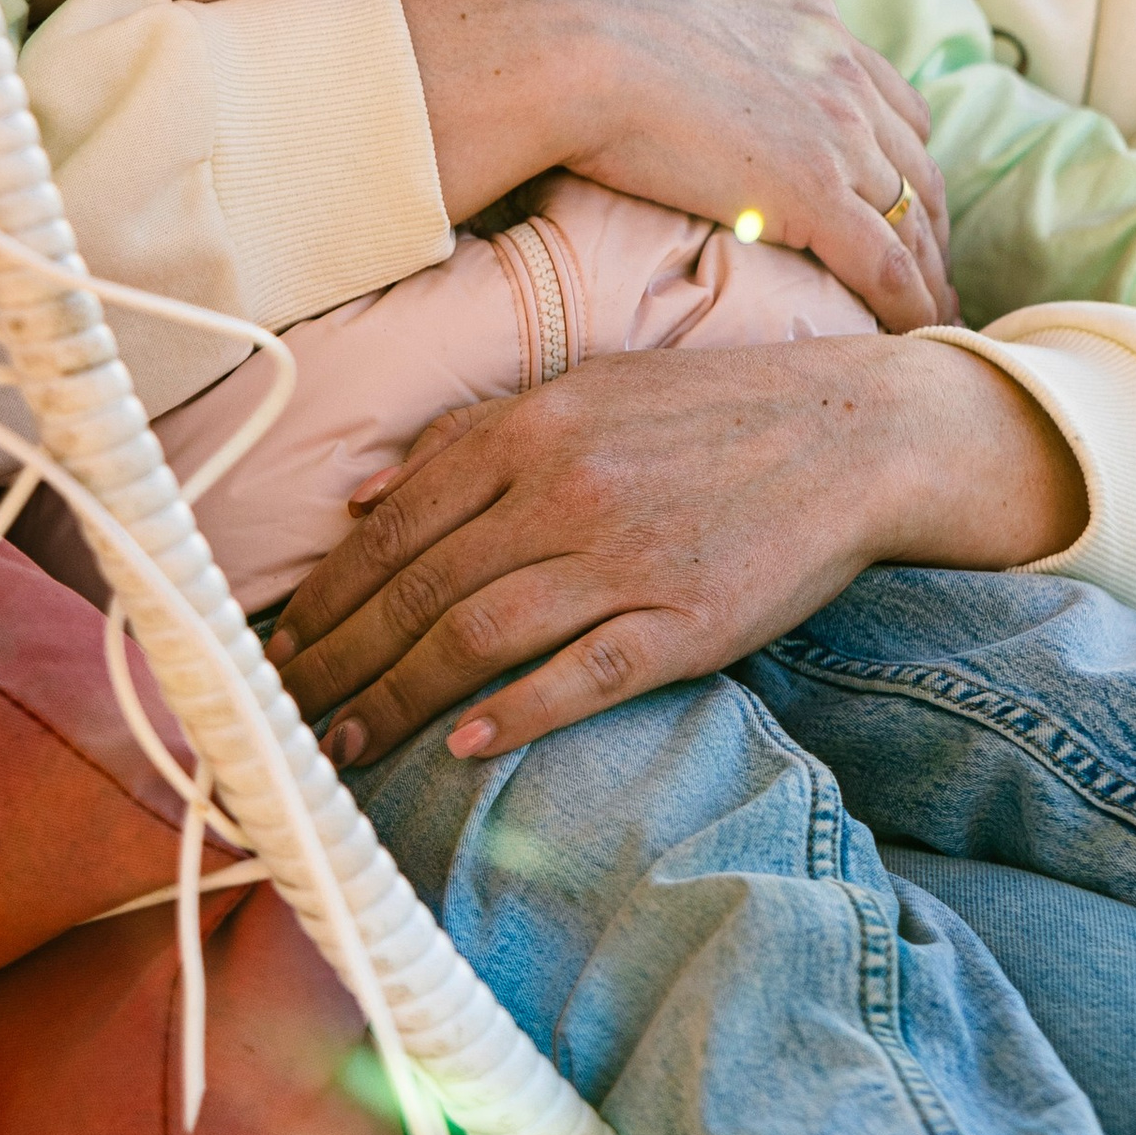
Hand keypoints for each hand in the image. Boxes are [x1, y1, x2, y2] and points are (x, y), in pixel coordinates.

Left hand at [268, 336, 1085, 763]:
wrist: (855, 434)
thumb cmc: (714, 413)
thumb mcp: (588, 389)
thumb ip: (474, 438)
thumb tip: (363, 497)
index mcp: (532, 427)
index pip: (394, 526)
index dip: (326, 596)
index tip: (280, 648)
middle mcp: (564, 488)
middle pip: (419, 590)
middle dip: (339, 660)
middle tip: (286, 714)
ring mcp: (624, 558)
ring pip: (477, 638)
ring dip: (399, 699)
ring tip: (347, 745)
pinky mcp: (684, 620)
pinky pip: (582, 675)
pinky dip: (517, 713)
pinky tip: (467, 745)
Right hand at [393, 0, 954, 330]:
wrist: (580, 36)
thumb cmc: (602, 12)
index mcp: (816, 33)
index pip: (894, 104)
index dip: (907, 158)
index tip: (906, 195)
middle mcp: (843, 80)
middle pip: (919, 166)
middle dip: (934, 222)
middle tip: (934, 270)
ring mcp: (836, 138)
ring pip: (913, 219)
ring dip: (931, 271)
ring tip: (937, 314)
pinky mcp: (815, 194)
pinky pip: (885, 265)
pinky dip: (910, 304)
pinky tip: (916, 333)